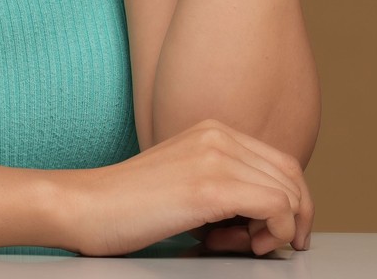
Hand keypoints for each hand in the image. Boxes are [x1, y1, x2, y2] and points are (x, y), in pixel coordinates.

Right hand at [55, 117, 313, 256]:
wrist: (84, 207)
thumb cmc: (125, 206)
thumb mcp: (183, 182)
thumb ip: (221, 184)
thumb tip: (265, 216)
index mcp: (211, 130)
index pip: (280, 161)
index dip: (289, 201)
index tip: (274, 232)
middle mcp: (218, 135)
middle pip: (291, 175)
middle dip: (292, 217)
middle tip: (264, 245)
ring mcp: (215, 157)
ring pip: (288, 192)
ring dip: (279, 229)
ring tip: (244, 245)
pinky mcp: (211, 187)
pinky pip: (276, 207)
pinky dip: (274, 232)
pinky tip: (245, 244)